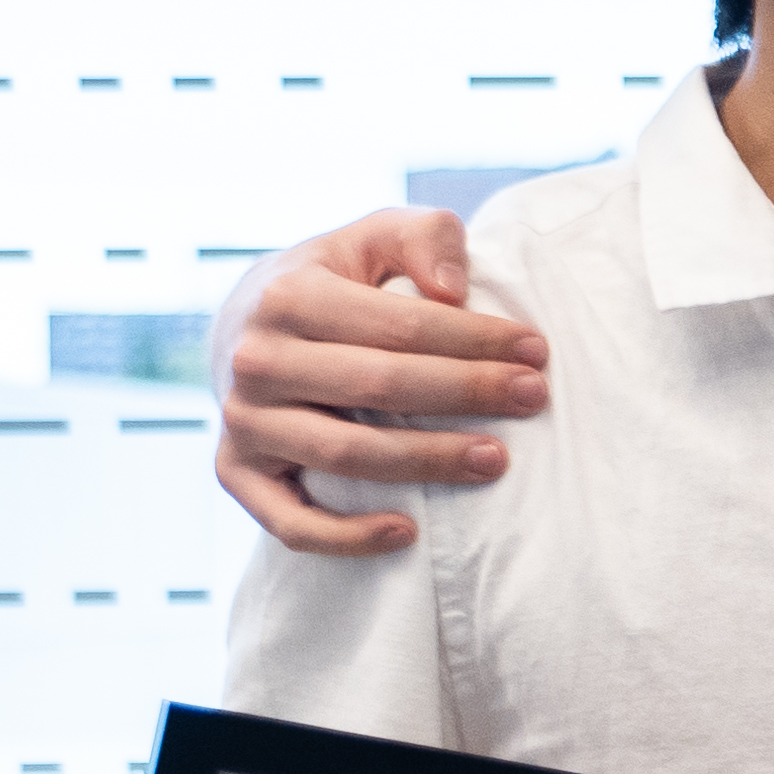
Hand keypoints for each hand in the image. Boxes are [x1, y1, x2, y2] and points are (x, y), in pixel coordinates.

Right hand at [215, 208, 548, 559]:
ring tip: (497, 461)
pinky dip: (346, 537)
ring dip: (427, 462)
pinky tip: (408, 532)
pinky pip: (290, 522)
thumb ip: (424, 237)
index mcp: (290, 296)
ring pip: (344, 454)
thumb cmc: (339, 281)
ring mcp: (243, 422)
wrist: (254, 325)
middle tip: (535, 398)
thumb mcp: (378, 236)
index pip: (399, 326)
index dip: (475, 340)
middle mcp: (256, 361)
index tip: (536, 352)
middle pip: (378, 387)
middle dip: (467, 393)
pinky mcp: (237, 473)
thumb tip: (453, 289)